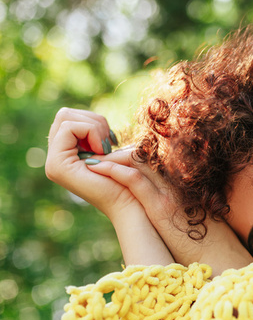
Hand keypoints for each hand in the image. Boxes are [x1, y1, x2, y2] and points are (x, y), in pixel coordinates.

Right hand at [46, 108, 173, 265]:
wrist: (132, 205)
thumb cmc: (129, 180)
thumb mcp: (113, 152)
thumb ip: (97, 136)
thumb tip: (85, 116)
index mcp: (66, 155)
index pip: (69, 117)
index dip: (94, 121)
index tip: (111, 141)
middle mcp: (55, 159)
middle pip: (64, 114)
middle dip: (93, 121)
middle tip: (109, 143)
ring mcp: (53, 163)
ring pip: (66, 118)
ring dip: (94, 127)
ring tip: (107, 149)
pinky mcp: (57, 165)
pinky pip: (69, 128)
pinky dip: (91, 131)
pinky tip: (104, 151)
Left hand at [87, 149, 252, 274]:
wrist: (224, 258)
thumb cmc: (216, 244)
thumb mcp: (201, 217)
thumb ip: (187, 206)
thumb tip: (175, 208)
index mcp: (187, 183)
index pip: (157, 158)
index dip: (135, 155)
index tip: (118, 159)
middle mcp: (178, 183)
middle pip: (146, 155)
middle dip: (120, 152)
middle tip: (100, 156)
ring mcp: (170, 194)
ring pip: (138, 161)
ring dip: (113, 157)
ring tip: (95, 160)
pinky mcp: (161, 208)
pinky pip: (135, 180)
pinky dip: (115, 171)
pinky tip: (100, 169)